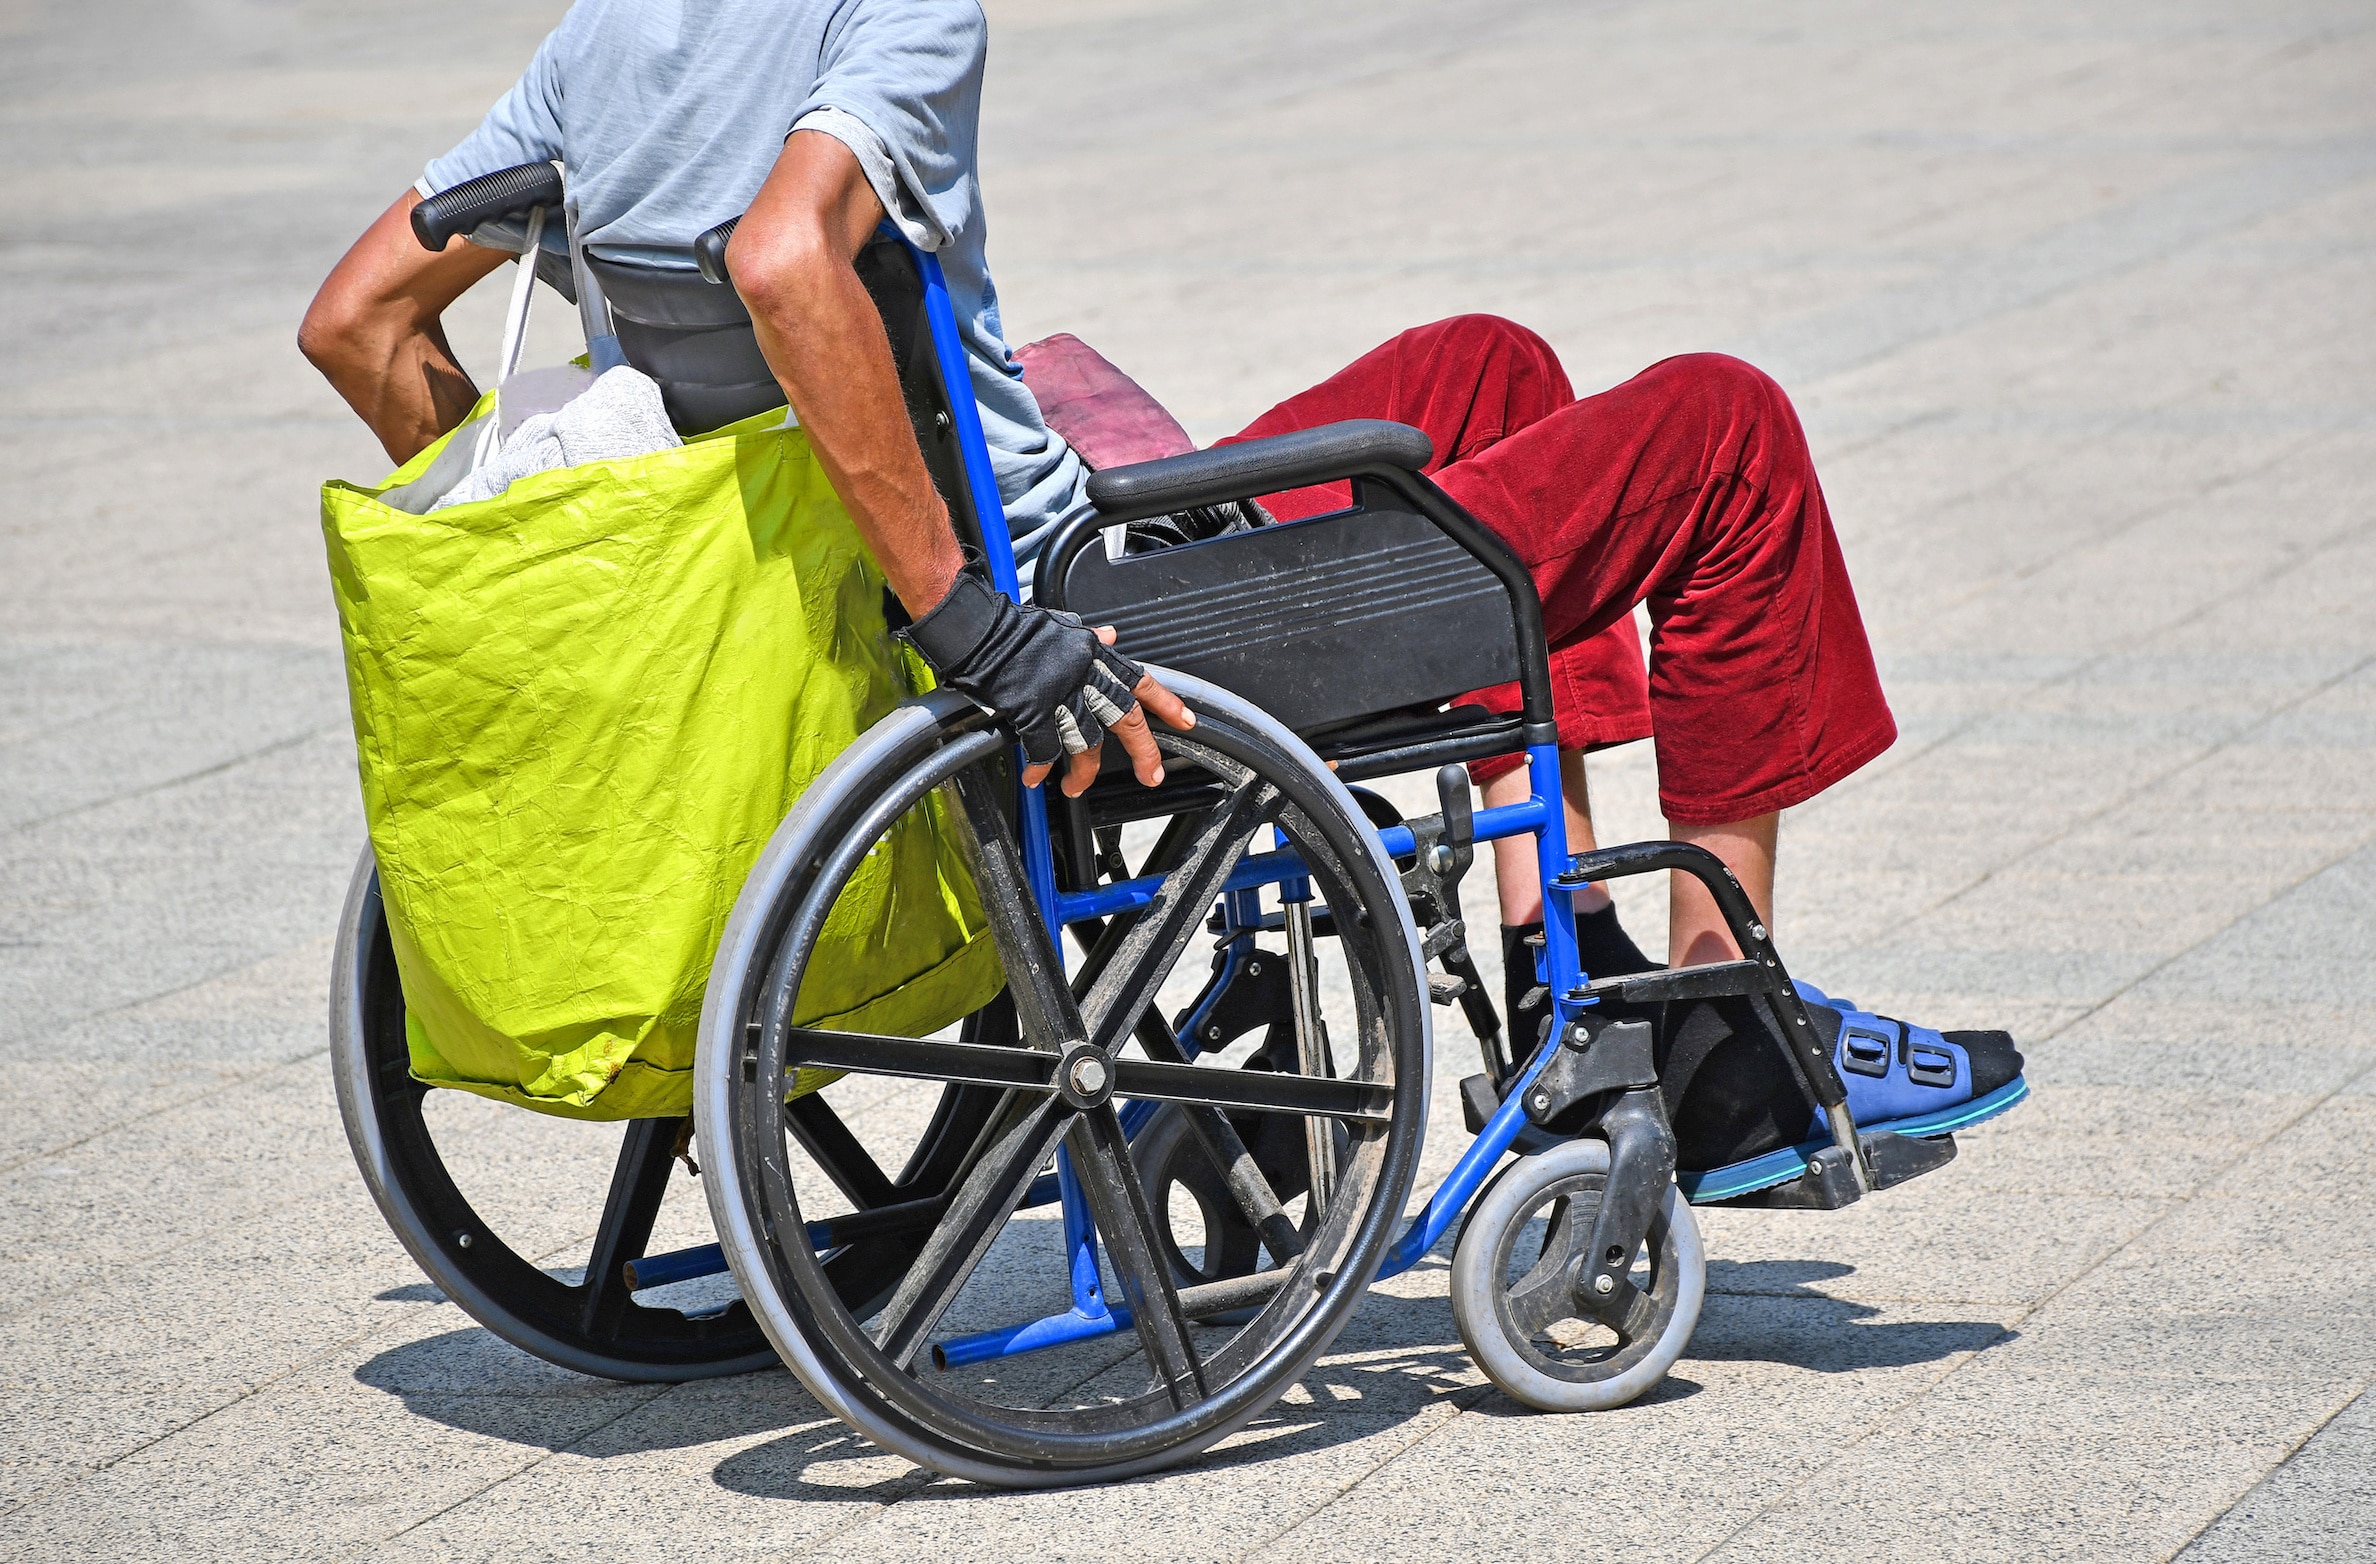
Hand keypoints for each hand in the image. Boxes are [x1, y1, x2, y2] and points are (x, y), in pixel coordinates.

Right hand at [905, 573, 1194, 796]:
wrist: (980, 628)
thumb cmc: (1014, 627)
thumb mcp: (1062, 625)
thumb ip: (1089, 637)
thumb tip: (1112, 637)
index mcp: (1094, 655)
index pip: (1139, 681)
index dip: (1166, 703)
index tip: (1186, 721)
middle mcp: (1084, 675)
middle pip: (1124, 719)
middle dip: (1141, 751)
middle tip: (1151, 774)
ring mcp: (1060, 695)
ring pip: (1086, 742)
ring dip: (1082, 771)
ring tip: (1075, 788)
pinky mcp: (1033, 710)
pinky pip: (1045, 749)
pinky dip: (1042, 768)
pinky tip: (1037, 778)